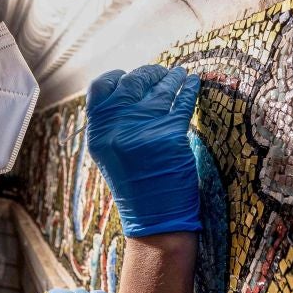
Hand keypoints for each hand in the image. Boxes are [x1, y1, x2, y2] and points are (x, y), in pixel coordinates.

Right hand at [86, 65, 201, 236]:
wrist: (154, 220)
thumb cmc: (136, 190)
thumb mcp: (112, 157)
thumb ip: (114, 127)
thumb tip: (130, 93)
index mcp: (98, 133)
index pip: (100, 88)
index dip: (116, 77)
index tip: (128, 75)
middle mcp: (116, 128)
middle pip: (131, 83)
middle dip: (148, 73)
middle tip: (161, 72)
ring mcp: (143, 130)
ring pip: (159, 89)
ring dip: (172, 77)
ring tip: (181, 73)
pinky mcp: (170, 135)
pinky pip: (181, 101)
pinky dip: (189, 88)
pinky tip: (194, 82)